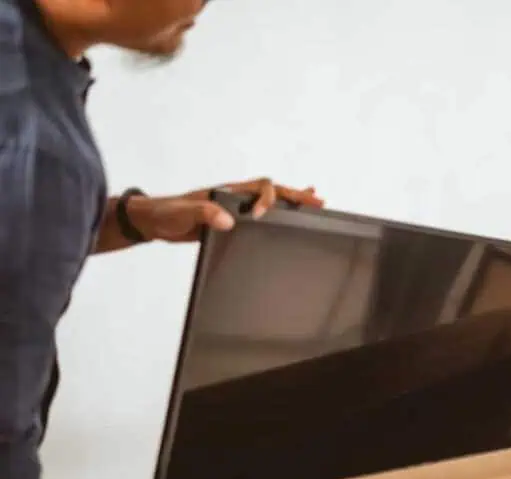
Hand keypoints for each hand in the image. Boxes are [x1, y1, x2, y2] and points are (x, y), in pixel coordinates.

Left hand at [130, 177, 324, 242]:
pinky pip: (263, 213)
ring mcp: (237, 207)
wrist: (154, 220)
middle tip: (318, 201)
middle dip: (296, 195)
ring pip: (272, 199)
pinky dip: (279, 212)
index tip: (259, 217)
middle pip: (274, 189)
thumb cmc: (166, 214)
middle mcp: (236, 196)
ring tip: (316, 202)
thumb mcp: (182, 214)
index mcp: (228, 191)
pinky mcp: (234, 219)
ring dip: (293, 200)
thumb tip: (230, 220)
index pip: (259, 187)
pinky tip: (291, 216)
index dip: (266, 200)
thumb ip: (203, 213)